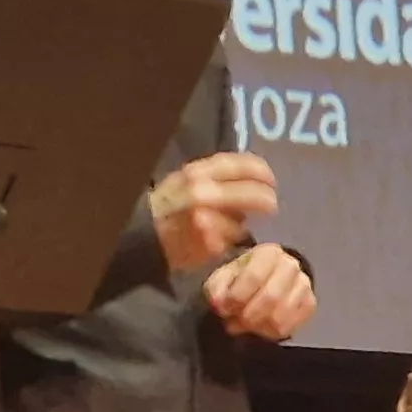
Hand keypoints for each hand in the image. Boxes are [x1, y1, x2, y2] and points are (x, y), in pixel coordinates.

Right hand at [147, 151, 278, 270]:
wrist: (140, 234)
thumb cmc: (168, 206)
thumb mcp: (186, 181)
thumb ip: (215, 177)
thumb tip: (252, 179)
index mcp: (197, 172)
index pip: (243, 165)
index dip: (262, 172)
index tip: (270, 180)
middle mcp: (202, 193)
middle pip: (253, 195)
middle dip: (266, 201)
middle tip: (272, 205)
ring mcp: (205, 220)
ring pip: (241, 223)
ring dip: (241, 226)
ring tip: (234, 227)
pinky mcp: (207, 245)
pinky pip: (229, 244)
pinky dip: (227, 243)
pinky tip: (218, 242)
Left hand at [203, 241, 315, 340]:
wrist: (260, 282)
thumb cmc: (238, 278)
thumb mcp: (221, 277)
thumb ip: (217, 289)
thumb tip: (219, 303)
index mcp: (268, 253)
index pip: (254, 277)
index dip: (236, 297)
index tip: (223, 308)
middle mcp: (290, 266)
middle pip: (271, 297)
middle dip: (248, 315)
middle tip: (233, 322)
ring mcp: (303, 285)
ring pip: (281, 315)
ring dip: (258, 326)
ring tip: (244, 325)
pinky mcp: (309, 304)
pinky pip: (292, 326)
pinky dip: (271, 332)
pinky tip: (259, 328)